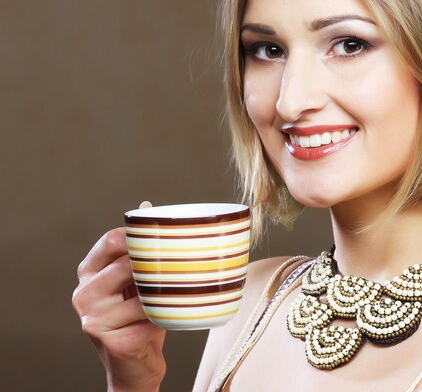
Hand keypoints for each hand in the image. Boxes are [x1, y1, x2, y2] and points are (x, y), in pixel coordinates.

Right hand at [72, 201, 165, 391]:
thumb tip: (146, 207)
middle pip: (129, 264)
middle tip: (183, 267)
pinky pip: (152, 318)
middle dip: (158, 267)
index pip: (113, 239)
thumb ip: (138, 249)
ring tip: (177, 297)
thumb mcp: (137, 281)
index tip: (166, 240)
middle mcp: (84, 293)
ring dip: (166, 295)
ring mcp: (94, 319)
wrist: (135, 368)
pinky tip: (170, 320)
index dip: (141, 237)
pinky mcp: (112, 340)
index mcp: (88, 273)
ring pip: (144, 292)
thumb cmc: (140, 318)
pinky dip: (167, 317)